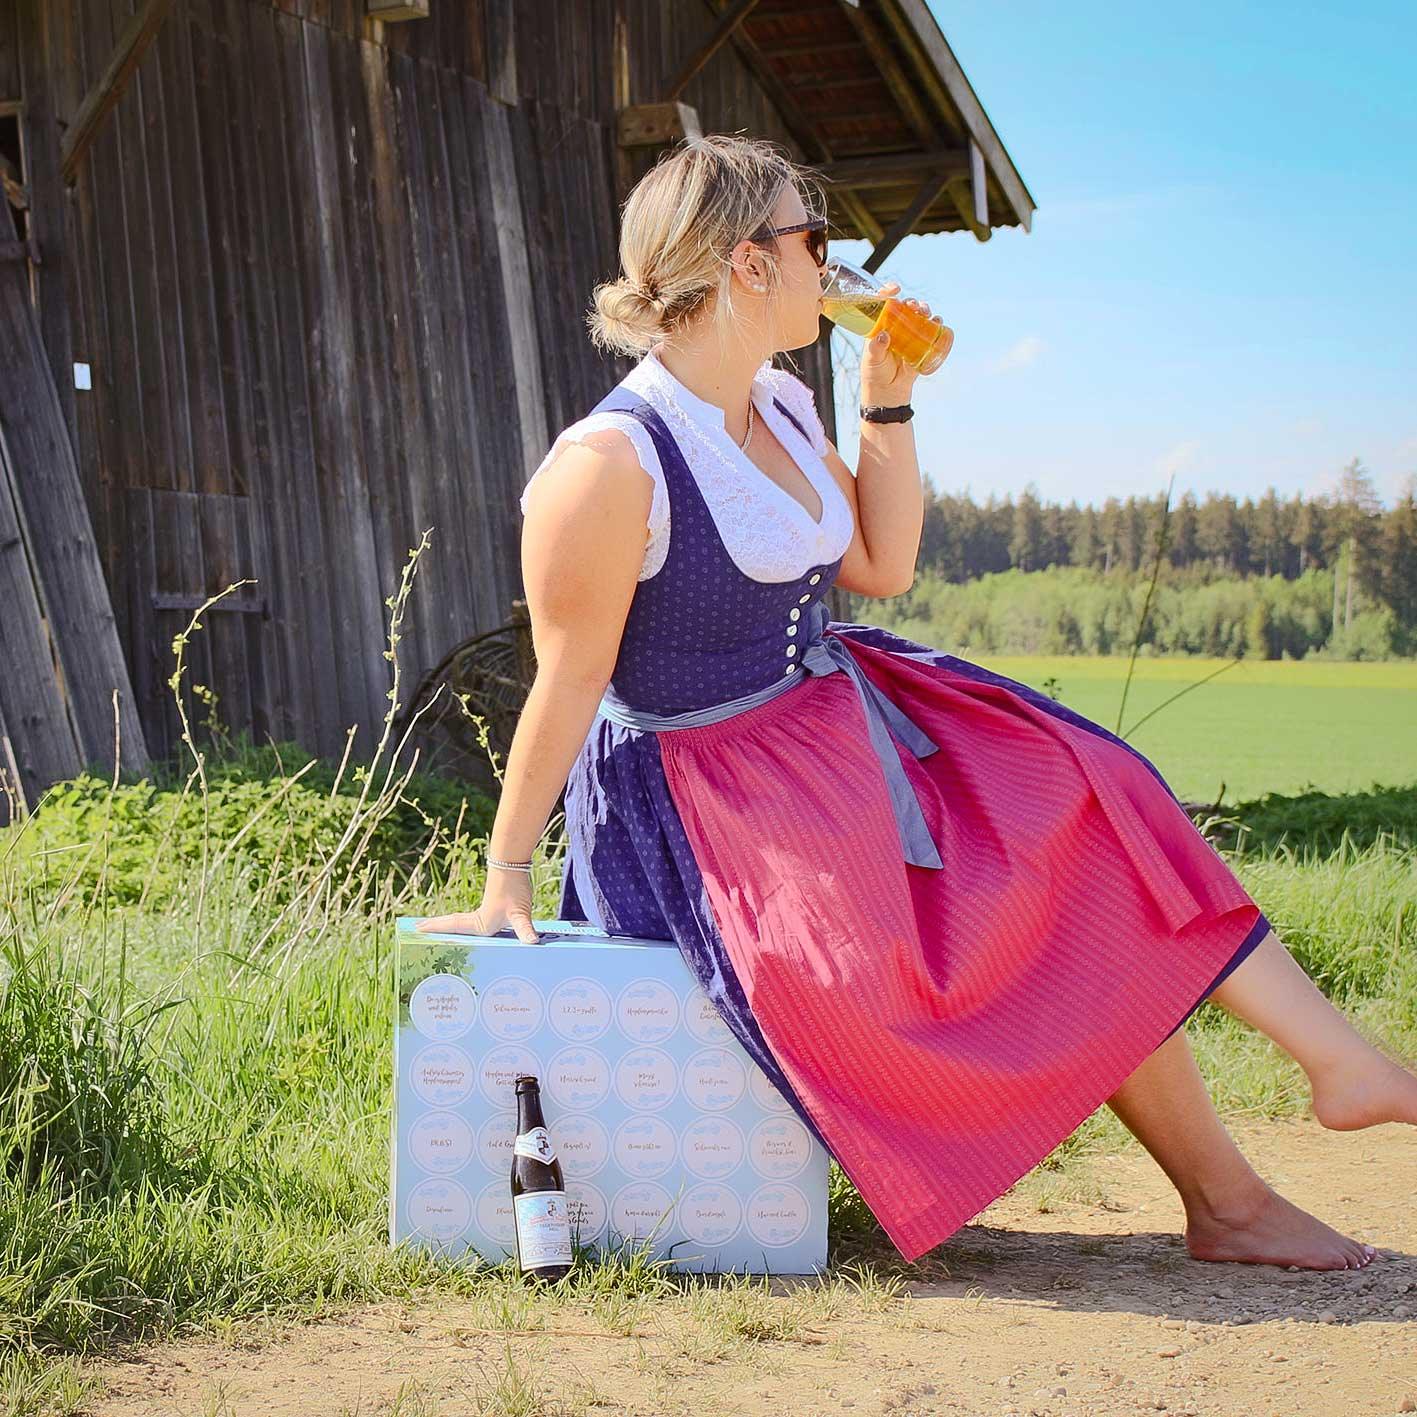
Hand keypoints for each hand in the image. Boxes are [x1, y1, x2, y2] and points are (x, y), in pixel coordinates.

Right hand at [416, 866, 542, 943]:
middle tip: (416, 928)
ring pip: (460, 921)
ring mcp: (484, 913)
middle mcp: (479, 919)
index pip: (454, 927)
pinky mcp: (491, 908)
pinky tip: (465, 929)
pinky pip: (471, 920)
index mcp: (481, 923)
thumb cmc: (514, 888)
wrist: (513, 864)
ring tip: (432, 929)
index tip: (417, 929)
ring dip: (447, 925)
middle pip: (452, 924)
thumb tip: (532, 943)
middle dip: (436, 928)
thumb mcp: (521, 912)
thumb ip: (525, 929)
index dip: (436, 929)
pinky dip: (462, 924)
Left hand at [860, 281, 926, 408]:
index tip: (895, 288)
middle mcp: (895, 326)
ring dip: (925, 310)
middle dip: (912, 302)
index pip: (883, 303)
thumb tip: (884, 335)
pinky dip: (936, 324)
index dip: (888, 292)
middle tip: (915, 306)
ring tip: (926, 313)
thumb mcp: (872, 359)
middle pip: (905, 307)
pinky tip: (938, 322)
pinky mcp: (920, 345)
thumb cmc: (875, 373)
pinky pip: (930, 331)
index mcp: (880, 325)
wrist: (888, 391)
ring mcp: (909, 335)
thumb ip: (876, 347)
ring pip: (919, 317)